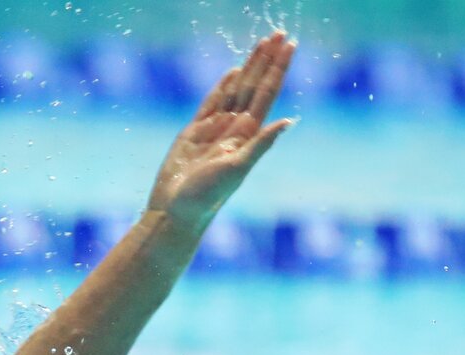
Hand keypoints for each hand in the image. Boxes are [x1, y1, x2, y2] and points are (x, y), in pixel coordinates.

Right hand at [147, 30, 296, 229]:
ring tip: (262, 44)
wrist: (175, 211)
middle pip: (254, 86)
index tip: (289, 44)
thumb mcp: (236, 170)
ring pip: (236, 90)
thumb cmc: (205, 196)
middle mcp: (235, 129)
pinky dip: (222, 86)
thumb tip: (288, 121)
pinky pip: (212, 103)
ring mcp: (214, 130)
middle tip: (279, 33)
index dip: (278, 68)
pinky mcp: (193, 133)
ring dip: (249, 67)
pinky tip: (234, 73)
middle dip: (267, 59)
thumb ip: (261, 144)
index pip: (267, 92)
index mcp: (247, 135)